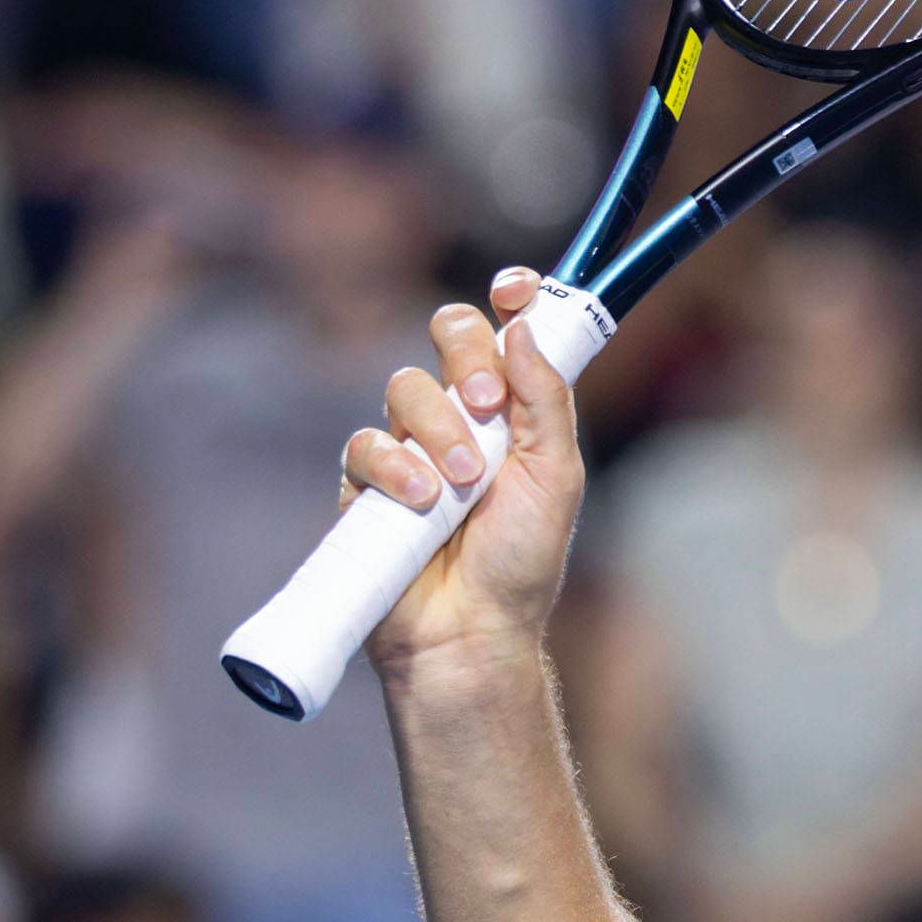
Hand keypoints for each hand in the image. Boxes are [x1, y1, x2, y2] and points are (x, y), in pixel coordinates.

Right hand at [340, 272, 591, 673]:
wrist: (472, 630)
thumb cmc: (521, 562)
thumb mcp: (556, 478)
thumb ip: (545, 401)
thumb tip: (525, 326)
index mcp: (513, 410)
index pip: (504, 332)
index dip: (508, 300)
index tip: (512, 291)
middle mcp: (461, 417)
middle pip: (448, 336)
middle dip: (465, 357)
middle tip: (485, 403)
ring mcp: (410, 445)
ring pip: (405, 388)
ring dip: (437, 430)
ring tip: (460, 486)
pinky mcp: (367, 482)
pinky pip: (366, 444)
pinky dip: (394, 467)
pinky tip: (419, 501)